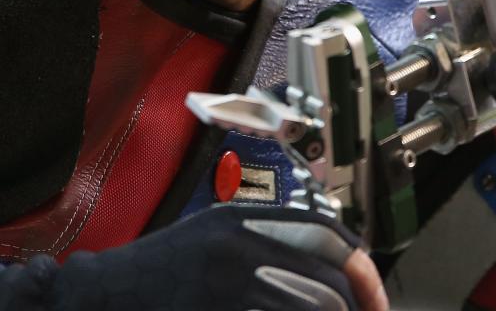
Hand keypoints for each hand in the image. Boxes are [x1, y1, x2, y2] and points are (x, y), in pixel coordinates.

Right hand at [18, 205, 389, 309]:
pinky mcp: (217, 309)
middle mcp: (240, 244)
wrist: (93, 298)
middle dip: (354, 309)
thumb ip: (269, 241)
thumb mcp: (215, 238)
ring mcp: (226, 283)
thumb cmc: (159, 275)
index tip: (376, 303)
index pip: (330, 237)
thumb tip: (335, 271)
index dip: (363, 273)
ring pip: (311, 308)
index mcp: (245, 219)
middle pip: (328, 282)